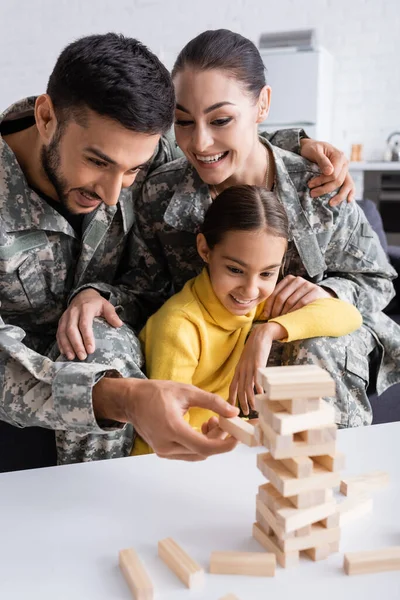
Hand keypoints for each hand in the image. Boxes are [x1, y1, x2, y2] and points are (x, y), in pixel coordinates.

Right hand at [57, 289, 122, 359]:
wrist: (83, 295)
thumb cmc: (96, 303)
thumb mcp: (106, 305)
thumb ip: (112, 314)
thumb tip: (119, 325)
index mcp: (85, 308)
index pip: (85, 324)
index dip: (87, 338)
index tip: (91, 350)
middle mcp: (73, 312)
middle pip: (72, 330)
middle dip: (76, 345)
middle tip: (83, 356)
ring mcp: (65, 317)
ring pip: (63, 332)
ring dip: (67, 346)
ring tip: (72, 357)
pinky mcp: (61, 321)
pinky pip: (59, 333)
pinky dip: (61, 344)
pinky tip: (65, 353)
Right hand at [93, 377, 238, 460]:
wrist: (131, 400)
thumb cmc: (156, 393)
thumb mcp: (187, 391)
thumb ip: (212, 402)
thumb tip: (233, 412)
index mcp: (172, 428)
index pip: (204, 447)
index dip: (224, 445)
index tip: (237, 436)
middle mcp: (166, 445)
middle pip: (202, 451)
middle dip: (219, 438)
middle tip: (224, 421)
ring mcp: (163, 451)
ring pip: (196, 454)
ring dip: (209, 441)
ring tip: (211, 421)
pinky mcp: (163, 452)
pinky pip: (187, 453)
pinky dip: (199, 443)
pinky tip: (201, 428)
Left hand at [229, 322, 282, 415]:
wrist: (260, 335)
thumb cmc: (255, 350)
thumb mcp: (247, 362)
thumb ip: (246, 373)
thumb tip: (249, 385)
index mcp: (238, 370)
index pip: (233, 387)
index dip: (232, 399)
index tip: (232, 409)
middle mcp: (242, 370)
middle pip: (240, 389)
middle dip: (242, 402)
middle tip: (246, 413)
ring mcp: (249, 367)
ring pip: (248, 386)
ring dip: (250, 399)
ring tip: (254, 408)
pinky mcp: (258, 364)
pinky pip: (257, 378)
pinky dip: (259, 387)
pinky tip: (261, 395)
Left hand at [263, 275, 334, 319]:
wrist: (324, 301)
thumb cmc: (304, 301)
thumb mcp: (291, 297)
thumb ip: (280, 299)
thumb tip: (263, 313)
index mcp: (289, 279)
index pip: (274, 293)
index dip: (268, 305)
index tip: (266, 316)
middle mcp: (298, 280)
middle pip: (281, 297)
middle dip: (275, 310)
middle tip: (274, 320)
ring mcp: (307, 284)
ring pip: (290, 301)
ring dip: (284, 313)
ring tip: (282, 321)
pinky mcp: (315, 291)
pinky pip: (301, 303)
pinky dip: (294, 312)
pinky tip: (291, 318)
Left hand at [300, 138, 355, 205]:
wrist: (311, 147)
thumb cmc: (311, 148)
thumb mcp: (314, 151)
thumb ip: (322, 160)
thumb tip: (330, 172)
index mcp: (339, 156)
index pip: (333, 174)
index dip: (322, 181)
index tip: (310, 184)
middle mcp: (345, 163)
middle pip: (338, 181)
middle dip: (325, 189)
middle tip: (312, 193)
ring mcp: (345, 170)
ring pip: (346, 185)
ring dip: (339, 196)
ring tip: (331, 204)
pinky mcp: (343, 175)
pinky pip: (349, 184)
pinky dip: (350, 193)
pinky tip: (349, 201)